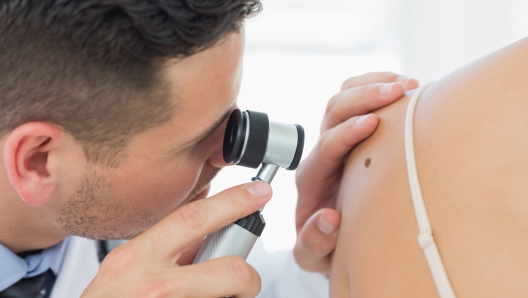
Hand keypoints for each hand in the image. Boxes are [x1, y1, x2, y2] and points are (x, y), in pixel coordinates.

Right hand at [82, 182, 272, 297]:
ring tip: (210, 297)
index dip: (233, 202)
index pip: (194, 218)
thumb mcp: (126, 268)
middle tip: (245, 281)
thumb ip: (166, 247)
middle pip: (231, 270)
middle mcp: (154, 286)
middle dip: (248, 277)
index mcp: (136, 259)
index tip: (258, 193)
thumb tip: (207, 225)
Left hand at [294, 72, 418, 273]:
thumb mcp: (314, 255)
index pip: (325, 147)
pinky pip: (359, 96)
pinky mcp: (353, 130)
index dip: (346, 133)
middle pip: (333, 110)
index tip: (372, 123)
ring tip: (408, 85)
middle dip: (364, 97)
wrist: (332, 232)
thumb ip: (314, 242)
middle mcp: (322, 152)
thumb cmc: (325, 242)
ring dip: (374, 85)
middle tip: (398, 92)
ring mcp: (337, 137)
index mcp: (312, 178)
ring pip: (345, 96)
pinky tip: (406, 89)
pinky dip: (381, 85)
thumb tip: (329, 218)